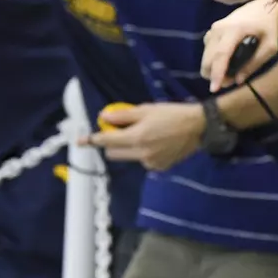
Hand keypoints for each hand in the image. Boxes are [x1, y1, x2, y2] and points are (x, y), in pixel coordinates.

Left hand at [90, 101, 205, 170]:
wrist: (198, 127)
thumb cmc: (172, 113)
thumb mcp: (146, 109)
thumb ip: (123, 115)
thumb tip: (103, 118)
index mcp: (136, 137)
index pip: (106, 141)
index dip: (91, 140)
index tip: (79, 140)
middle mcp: (141, 154)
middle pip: (114, 153)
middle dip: (112, 143)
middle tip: (121, 131)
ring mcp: (150, 163)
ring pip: (128, 157)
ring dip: (128, 148)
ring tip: (146, 135)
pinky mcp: (159, 168)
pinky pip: (142, 161)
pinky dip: (143, 153)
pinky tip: (157, 143)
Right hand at [201, 0, 277, 90]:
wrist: (262, 9)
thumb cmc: (268, 28)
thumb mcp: (270, 47)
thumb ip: (255, 63)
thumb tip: (238, 80)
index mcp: (235, 29)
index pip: (221, 54)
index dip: (217, 73)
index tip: (215, 89)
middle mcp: (219, 27)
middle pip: (208, 57)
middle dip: (214, 75)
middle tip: (229, 83)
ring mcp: (213, 28)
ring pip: (205, 56)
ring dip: (213, 69)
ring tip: (229, 74)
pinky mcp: (211, 31)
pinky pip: (207, 51)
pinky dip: (213, 61)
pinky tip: (225, 65)